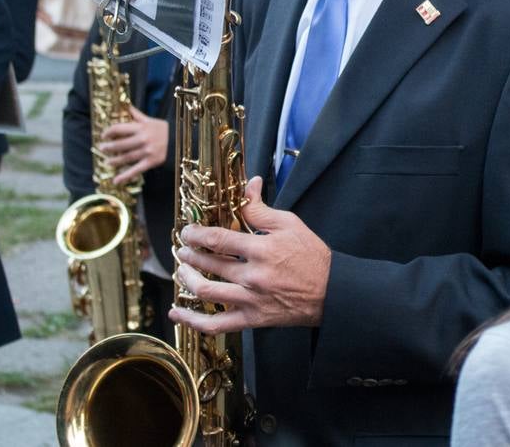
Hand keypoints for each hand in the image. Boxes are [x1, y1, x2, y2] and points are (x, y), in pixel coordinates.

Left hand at [100, 106, 168, 185]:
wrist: (180, 141)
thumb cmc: (163, 130)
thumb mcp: (150, 120)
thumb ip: (136, 114)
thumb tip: (124, 104)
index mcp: (141, 127)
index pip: (120, 128)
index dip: (109, 132)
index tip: (104, 135)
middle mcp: (143, 139)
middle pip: (121, 144)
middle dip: (110, 147)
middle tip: (102, 148)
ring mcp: (147, 151)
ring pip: (127, 157)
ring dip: (115, 161)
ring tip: (107, 162)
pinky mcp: (151, 162)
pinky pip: (136, 170)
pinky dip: (125, 176)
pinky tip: (116, 181)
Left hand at [169, 176, 331, 332]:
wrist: (331, 292)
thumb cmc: (312, 256)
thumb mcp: (290, 224)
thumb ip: (262, 209)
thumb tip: (249, 185)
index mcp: (262, 249)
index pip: (218, 239)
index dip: (196, 234)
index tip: (188, 232)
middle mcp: (254, 276)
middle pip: (209, 264)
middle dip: (189, 254)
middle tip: (182, 248)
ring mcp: (251, 300)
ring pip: (206, 292)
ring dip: (187, 279)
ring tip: (182, 270)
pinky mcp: (252, 320)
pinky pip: (216, 325)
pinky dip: (193, 321)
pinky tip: (177, 312)